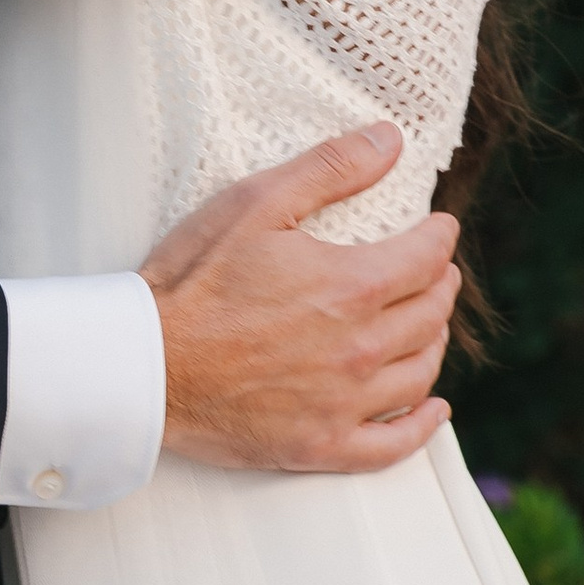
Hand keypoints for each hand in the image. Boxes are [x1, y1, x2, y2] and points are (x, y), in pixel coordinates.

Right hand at [143, 126, 458, 475]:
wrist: (142, 363)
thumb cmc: (192, 280)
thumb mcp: (255, 203)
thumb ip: (329, 168)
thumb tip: (390, 139)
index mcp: (351, 286)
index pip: (427, 258)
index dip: (439, 237)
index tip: (439, 228)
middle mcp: (360, 348)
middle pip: (430, 315)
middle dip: (440, 286)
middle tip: (436, 273)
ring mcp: (344, 403)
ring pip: (420, 374)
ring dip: (434, 344)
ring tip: (429, 327)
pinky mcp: (321, 445)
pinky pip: (394, 445)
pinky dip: (422, 427)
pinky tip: (433, 410)